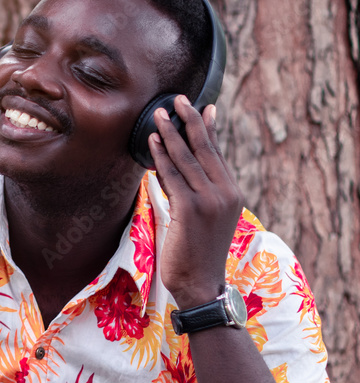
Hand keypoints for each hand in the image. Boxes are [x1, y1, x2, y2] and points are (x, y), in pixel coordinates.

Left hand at [148, 96, 243, 309]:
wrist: (200, 284)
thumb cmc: (197, 252)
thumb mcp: (204, 217)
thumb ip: (197, 191)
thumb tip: (180, 169)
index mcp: (231, 193)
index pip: (216, 153)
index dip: (207, 128)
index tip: (202, 106)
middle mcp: (224, 193)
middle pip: (204, 148)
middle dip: (189, 121)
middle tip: (178, 98)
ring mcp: (209, 201)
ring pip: (187, 158)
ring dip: (171, 133)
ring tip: (158, 114)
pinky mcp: (190, 210)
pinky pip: (172, 176)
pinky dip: (162, 157)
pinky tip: (152, 143)